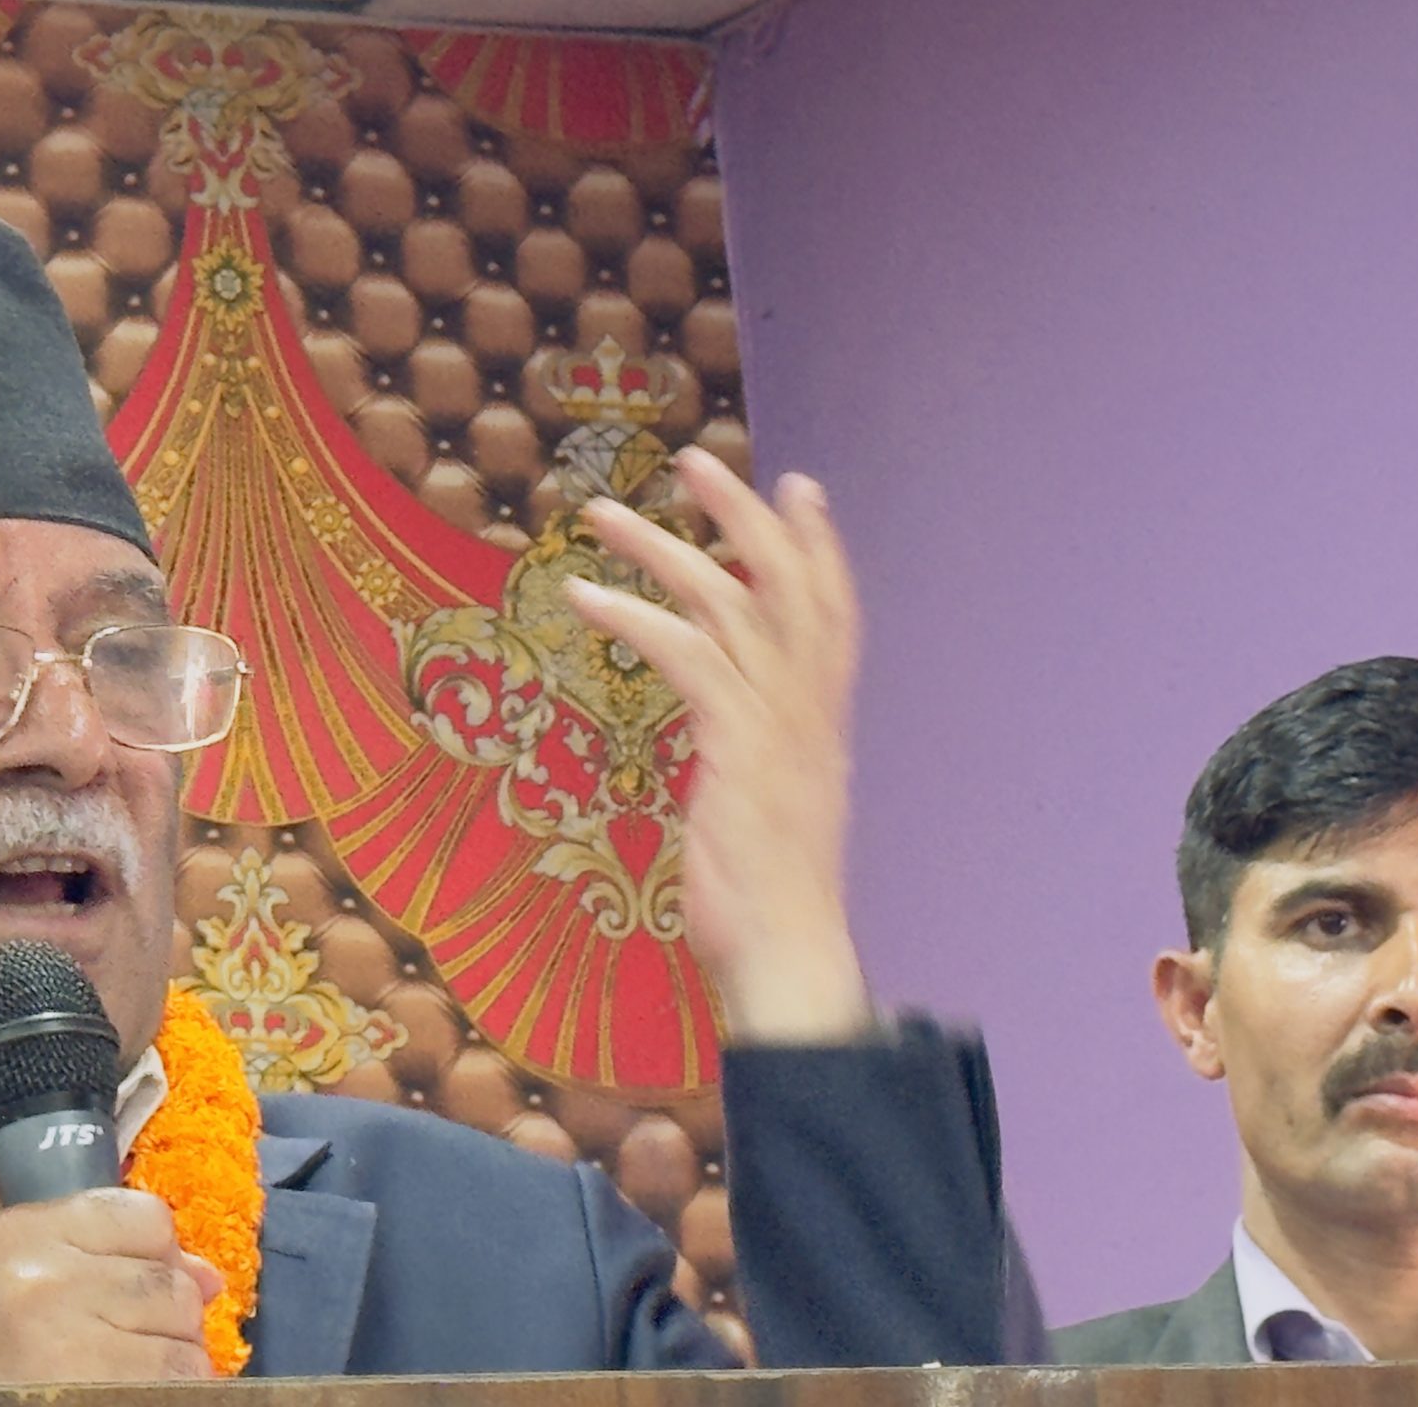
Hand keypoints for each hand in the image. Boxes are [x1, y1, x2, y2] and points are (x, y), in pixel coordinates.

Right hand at [0, 1187, 224, 1384]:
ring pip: (186, 1330)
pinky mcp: (100, 1391)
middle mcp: (41, 1279)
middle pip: (172, 1278)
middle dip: (166, 1316)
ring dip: (172, 1358)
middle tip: (117, 1345)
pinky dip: (173, 1389)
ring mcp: (69, 1339)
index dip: (153, 1256)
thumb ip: (109, 1259)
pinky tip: (126, 1391)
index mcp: (17, 1236)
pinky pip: (183, 1378)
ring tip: (119, 1372)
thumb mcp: (22, 1285)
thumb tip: (209, 1276)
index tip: (125, 1290)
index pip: (146, 1216)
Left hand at [563, 447, 872, 1043]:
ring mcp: (776, 726)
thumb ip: (757, 767)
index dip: (819, 548)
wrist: (789, 959)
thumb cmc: (771, 905)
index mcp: (820, 726)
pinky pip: (682, 655)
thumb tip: (735, 753)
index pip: (833, 614)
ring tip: (602, 512)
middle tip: (695, 457)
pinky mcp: (734, 747)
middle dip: (744, 513)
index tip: (800, 487)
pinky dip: (631, 615)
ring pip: (726, 602)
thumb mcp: (769, 816)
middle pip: (786, 584)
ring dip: (662, 547)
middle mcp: (807, 713)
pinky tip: (584, 593)